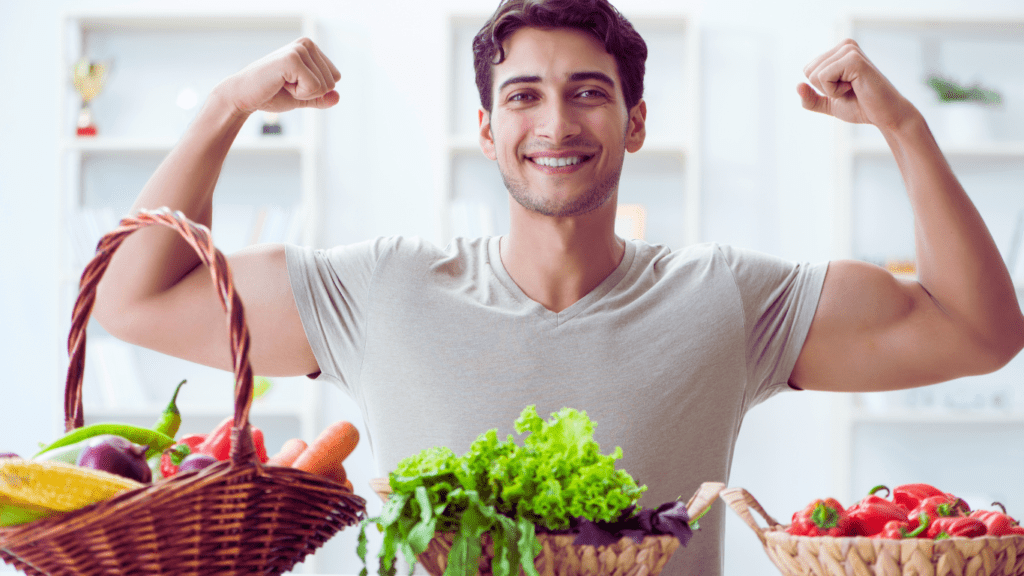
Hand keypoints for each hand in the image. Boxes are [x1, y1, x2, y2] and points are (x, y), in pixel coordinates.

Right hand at [217, 37, 340, 115]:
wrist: (245, 96)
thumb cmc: (271, 94)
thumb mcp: (302, 97)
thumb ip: (321, 97)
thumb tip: (337, 97)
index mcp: (311, 48)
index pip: (335, 78)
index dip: (316, 90)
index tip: (293, 84)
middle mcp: (307, 44)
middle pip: (331, 83)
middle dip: (310, 92)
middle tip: (285, 85)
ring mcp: (300, 49)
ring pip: (324, 86)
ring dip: (302, 93)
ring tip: (282, 83)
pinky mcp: (293, 59)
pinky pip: (314, 87)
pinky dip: (298, 94)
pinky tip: (281, 84)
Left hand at [797, 39, 915, 131]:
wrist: (885, 115)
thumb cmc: (860, 107)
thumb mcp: (828, 104)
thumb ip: (810, 98)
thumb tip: (797, 86)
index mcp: (839, 51)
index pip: (808, 70)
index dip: (821, 88)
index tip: (844, 89)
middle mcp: (845, 45)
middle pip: (809, 71)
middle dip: (825, 89)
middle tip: (849, 90)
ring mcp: (850, 50)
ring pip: (814, 75)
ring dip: (831, 90)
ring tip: (853, 88)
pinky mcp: (853, 59)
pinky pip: (823, 77)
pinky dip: (835, 91)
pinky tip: (855, 88)